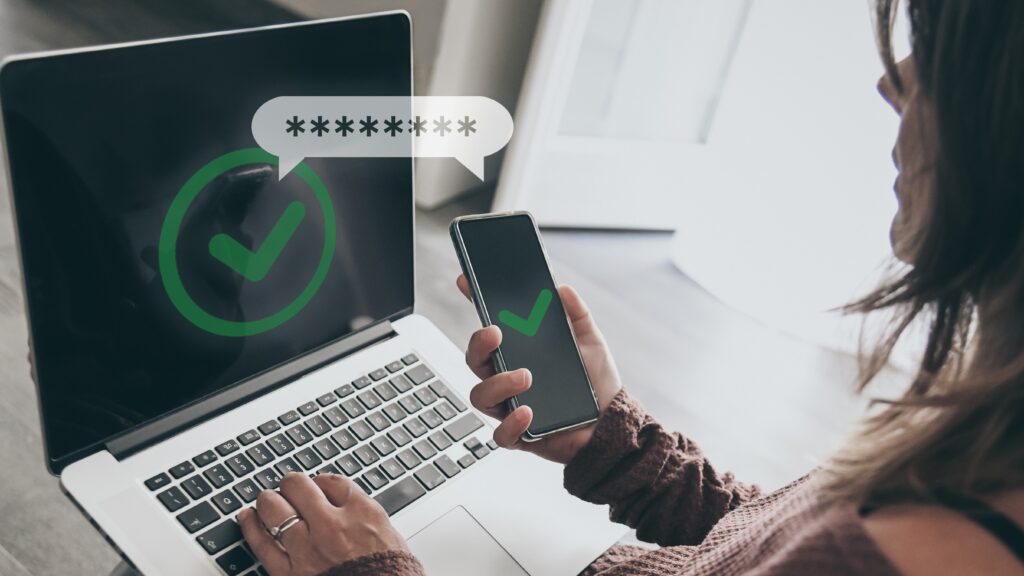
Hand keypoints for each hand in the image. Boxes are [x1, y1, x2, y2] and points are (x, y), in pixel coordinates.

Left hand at [239, 473, 408, 574]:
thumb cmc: (391, 575)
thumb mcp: (388, 536)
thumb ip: (363, 516)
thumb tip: (345, 503)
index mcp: (361, 512)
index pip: (331, 481)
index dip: (320, 482)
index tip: (317, 486)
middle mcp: (332, 524)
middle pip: (299, 486)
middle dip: (291, 485)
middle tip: (289, 489)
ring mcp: (308, 548)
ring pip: (275, 508)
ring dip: (268, 500)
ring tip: (267, 500)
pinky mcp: (290, 573)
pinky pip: (262, 543)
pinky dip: (251, 526)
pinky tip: (248, 517)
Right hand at [457, 275, 621, 463]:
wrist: (612, 424)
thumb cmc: (596, 385)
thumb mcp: (590, 343)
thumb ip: (577, 315)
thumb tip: (562, 289)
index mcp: (519, 355)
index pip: (489, 330)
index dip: (475, 304)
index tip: (466, 281)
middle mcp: (508, 380)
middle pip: (475, 360)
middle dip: (478, 344)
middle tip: (496, 333)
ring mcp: (510, 408)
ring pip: (480, 396)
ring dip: (498, 384)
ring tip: (526, 376)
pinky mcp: (520, 437)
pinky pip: (501, 435)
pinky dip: (511, 423)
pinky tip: (529, 411)